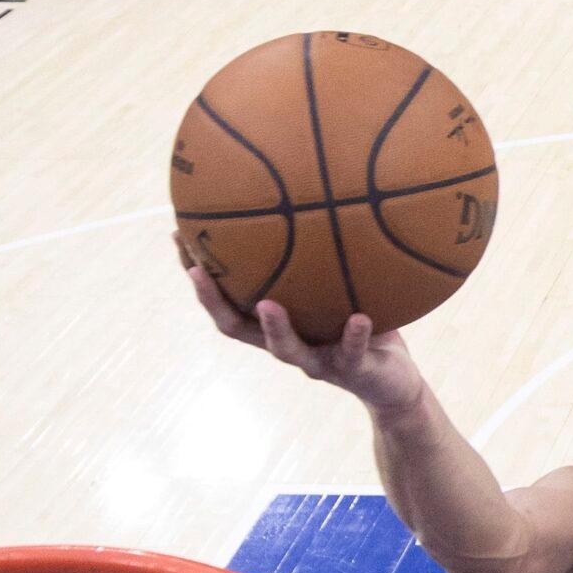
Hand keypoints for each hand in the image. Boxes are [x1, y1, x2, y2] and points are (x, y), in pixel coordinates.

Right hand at [177, 232, 426, 414]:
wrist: (394, 384)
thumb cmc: (365, 326)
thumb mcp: (343, 286)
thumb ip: (326, 253)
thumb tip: (312, 189)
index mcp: (277, 324)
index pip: (227, 300)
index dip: (199, 274)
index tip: (178, 236)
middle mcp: (289, 343)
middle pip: (237, 328)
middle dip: (213, 301)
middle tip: (195, 270)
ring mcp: (319, 361)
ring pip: (286, 350)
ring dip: (275, 328)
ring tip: (267, 304)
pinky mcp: (355, 371)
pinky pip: (353, 352)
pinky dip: (355, 336)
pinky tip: (360, 318)